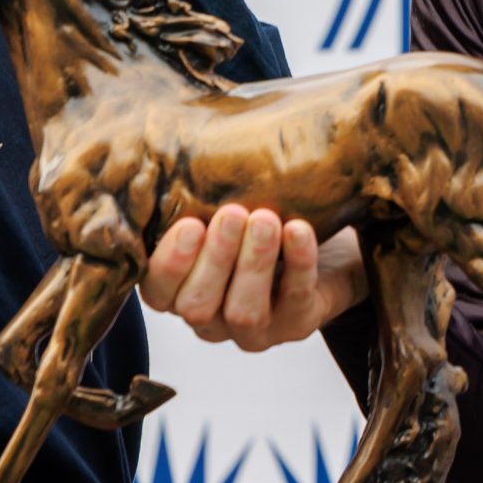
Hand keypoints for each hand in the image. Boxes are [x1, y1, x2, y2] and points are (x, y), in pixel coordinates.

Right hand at [141, 208, 367, 350]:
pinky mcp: (298, 324)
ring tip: (265, 220)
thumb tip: (176, 152)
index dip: (169, 264)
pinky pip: (296, 301)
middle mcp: (211, 318)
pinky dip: (299, 263)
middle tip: (232, 214)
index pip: (156, 292)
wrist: (326, 245)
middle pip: (197, 305)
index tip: (190, 224)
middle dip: (214, 259)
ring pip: (244, 312)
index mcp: (180, 290)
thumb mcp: (221, 207)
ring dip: (254, 263)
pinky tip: (298, 230)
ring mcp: (255, 330)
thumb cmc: (257, 218)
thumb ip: (194, 196)